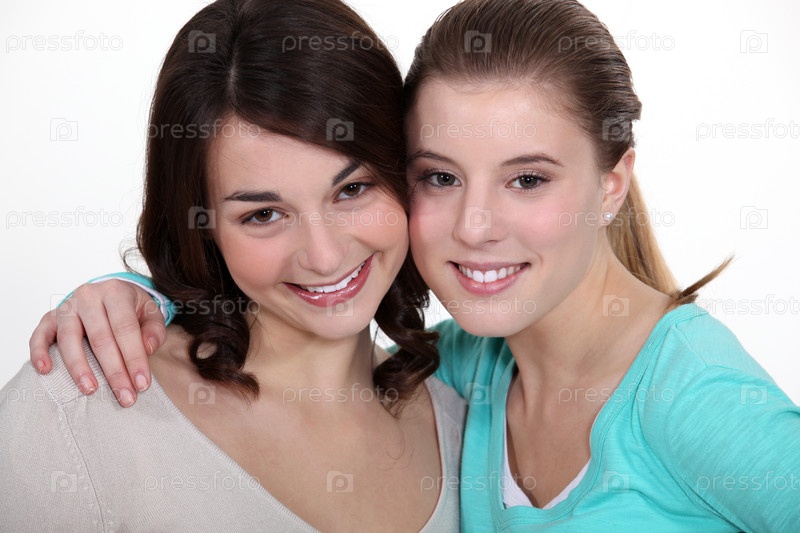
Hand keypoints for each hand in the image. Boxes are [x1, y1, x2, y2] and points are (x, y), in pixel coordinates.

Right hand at [29, 280, 166, 406]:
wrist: (108, 293)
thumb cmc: (131, 309)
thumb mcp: (151, 313)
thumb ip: (154, 331)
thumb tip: (146, 349)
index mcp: (115, 292)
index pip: (126, 328)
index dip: (135, 358)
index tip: (142, 384)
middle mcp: (88, 296)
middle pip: (100, 337)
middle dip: (114, 371)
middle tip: (124, 397)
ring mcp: (66, 307)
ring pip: (69, 338)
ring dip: (79, 367)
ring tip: (91, 390)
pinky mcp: (49, 318)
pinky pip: (39, 335)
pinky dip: (39, 352)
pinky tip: (46, 370)